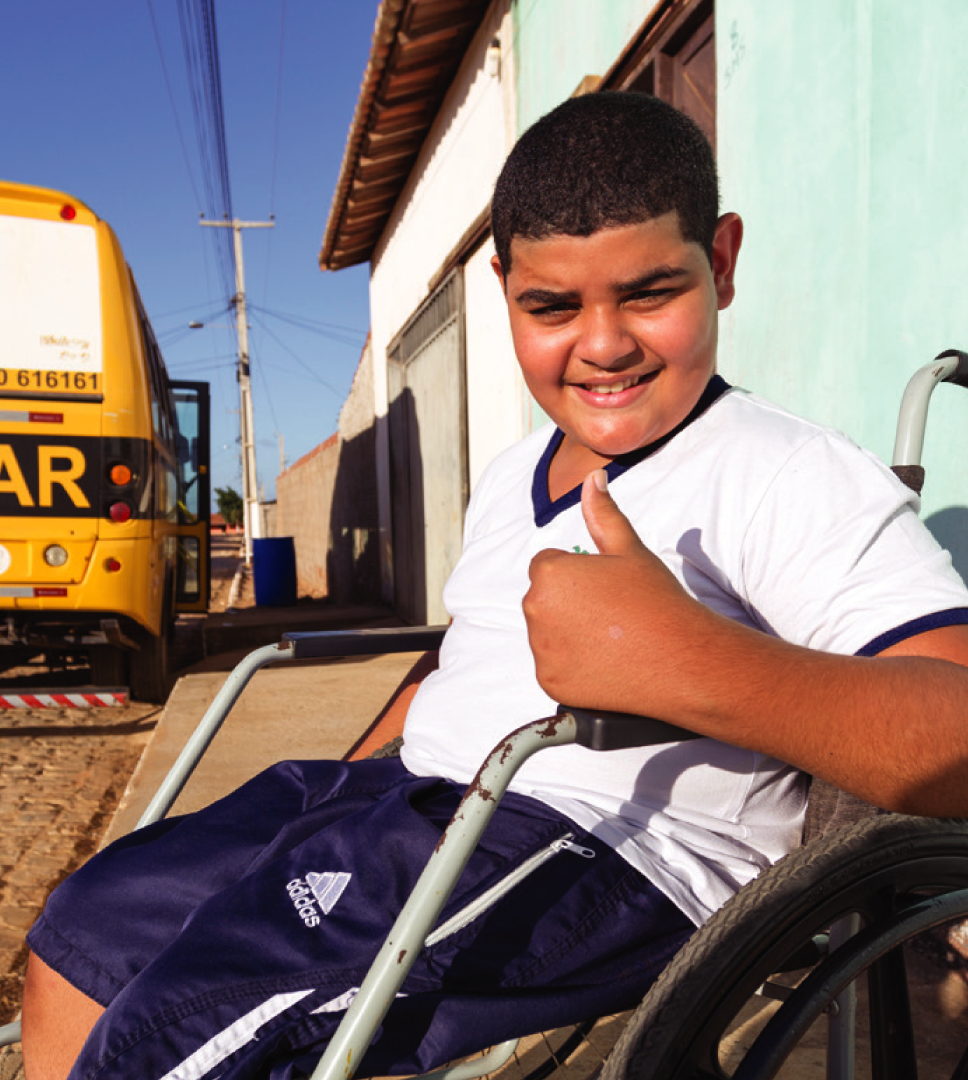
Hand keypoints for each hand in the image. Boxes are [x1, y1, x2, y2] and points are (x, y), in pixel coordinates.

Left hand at [523, 470, 703, 714]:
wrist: (681, 658)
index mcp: (548, 572)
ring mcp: (540, 650)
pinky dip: (572, 667)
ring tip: (610, 638)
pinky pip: (553, 668)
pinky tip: (604, 663)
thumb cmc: (656, 599)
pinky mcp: (549, 682)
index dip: (578, 575)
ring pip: (546, 635)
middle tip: (610, 614)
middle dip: (568, 604)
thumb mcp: (629, 549)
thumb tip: (592, 477)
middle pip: (542, 601)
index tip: (606, 588)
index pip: (546, 566)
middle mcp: (534, 610)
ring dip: (568, 635)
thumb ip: (602, 513)